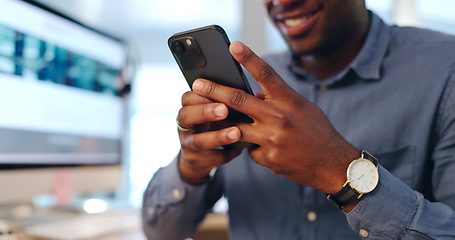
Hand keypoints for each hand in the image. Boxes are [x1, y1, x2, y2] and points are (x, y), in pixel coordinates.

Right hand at [176, 90, 242, 184]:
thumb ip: (229, 101)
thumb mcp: (217, 111)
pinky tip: (238, 150)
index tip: (217, 91)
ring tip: (237, 133)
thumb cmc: (215, 124)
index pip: (188, 97)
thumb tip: (259, 95)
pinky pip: (210, 158)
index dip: (201, 94)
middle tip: (225, 109)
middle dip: (205, 112)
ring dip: (218, 136)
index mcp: (189, 107)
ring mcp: (188, 144)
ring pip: (198, 140)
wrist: (201, 155)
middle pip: (186, 116)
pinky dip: (225, 154)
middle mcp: (184, 125)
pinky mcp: (196, 160)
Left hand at [190, 41, 359, 193]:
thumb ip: (278, 100)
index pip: (266, 74)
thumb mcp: (302, 108)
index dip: (249, 58)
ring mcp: (272, 139)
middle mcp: (279, 118)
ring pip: (235, 128)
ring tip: (210, 117)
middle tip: (196, 84)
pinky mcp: (268, 158)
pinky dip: (251, 146)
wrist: (331, 165)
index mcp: (290, 101)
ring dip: (221, 122)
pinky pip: (249, 149)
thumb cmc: (318, 132)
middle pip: (238, 100)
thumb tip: (255, 95)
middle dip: (213, 90)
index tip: (233, 46)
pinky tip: (264, 148)